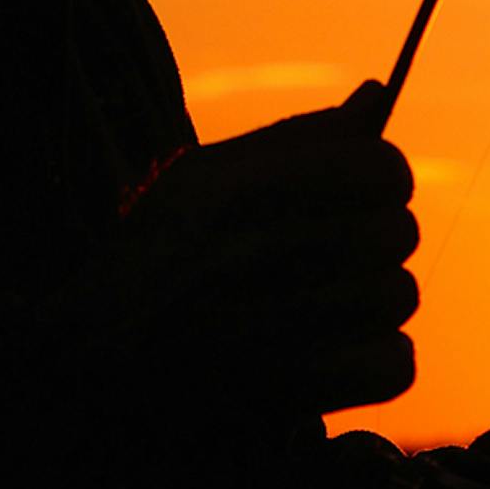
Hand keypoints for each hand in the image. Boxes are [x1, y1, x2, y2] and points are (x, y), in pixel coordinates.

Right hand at [90, 82, 419, 420]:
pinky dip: (375, 361)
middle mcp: (252, 253)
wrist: (89, 367)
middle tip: (335, 255)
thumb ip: (294, 139)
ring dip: (373, 302)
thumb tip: (377, 95)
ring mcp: (275, 329)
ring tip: (325, 305)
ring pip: (400, 294)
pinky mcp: (296, 393)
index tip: (360, 194)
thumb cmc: (153, 262)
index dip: (382, 179)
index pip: (380, 167)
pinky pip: (396, 364)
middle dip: (376, 242)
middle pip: (398, 231)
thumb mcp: (200, 181)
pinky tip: (336, 351)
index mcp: (232, 191)